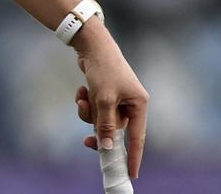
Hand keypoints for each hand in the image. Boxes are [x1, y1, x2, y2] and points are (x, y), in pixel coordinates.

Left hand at [72, 28, 148, 178]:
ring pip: (101, 120)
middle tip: (86, 141)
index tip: (131, 174)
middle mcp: (131, 103)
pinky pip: (94, 109)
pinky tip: (82, 90)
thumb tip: (106, 147)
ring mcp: (118, 99)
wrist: (92, 46)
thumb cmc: (104, 70)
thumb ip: (105, 125)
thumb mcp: (104, 100)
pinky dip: (86, 103)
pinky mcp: (105, 94)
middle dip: (98, 129)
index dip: (134, 157)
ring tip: (83, 99)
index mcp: (138, 104)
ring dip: (88, 114)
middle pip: (115, 130)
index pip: (138, 137)